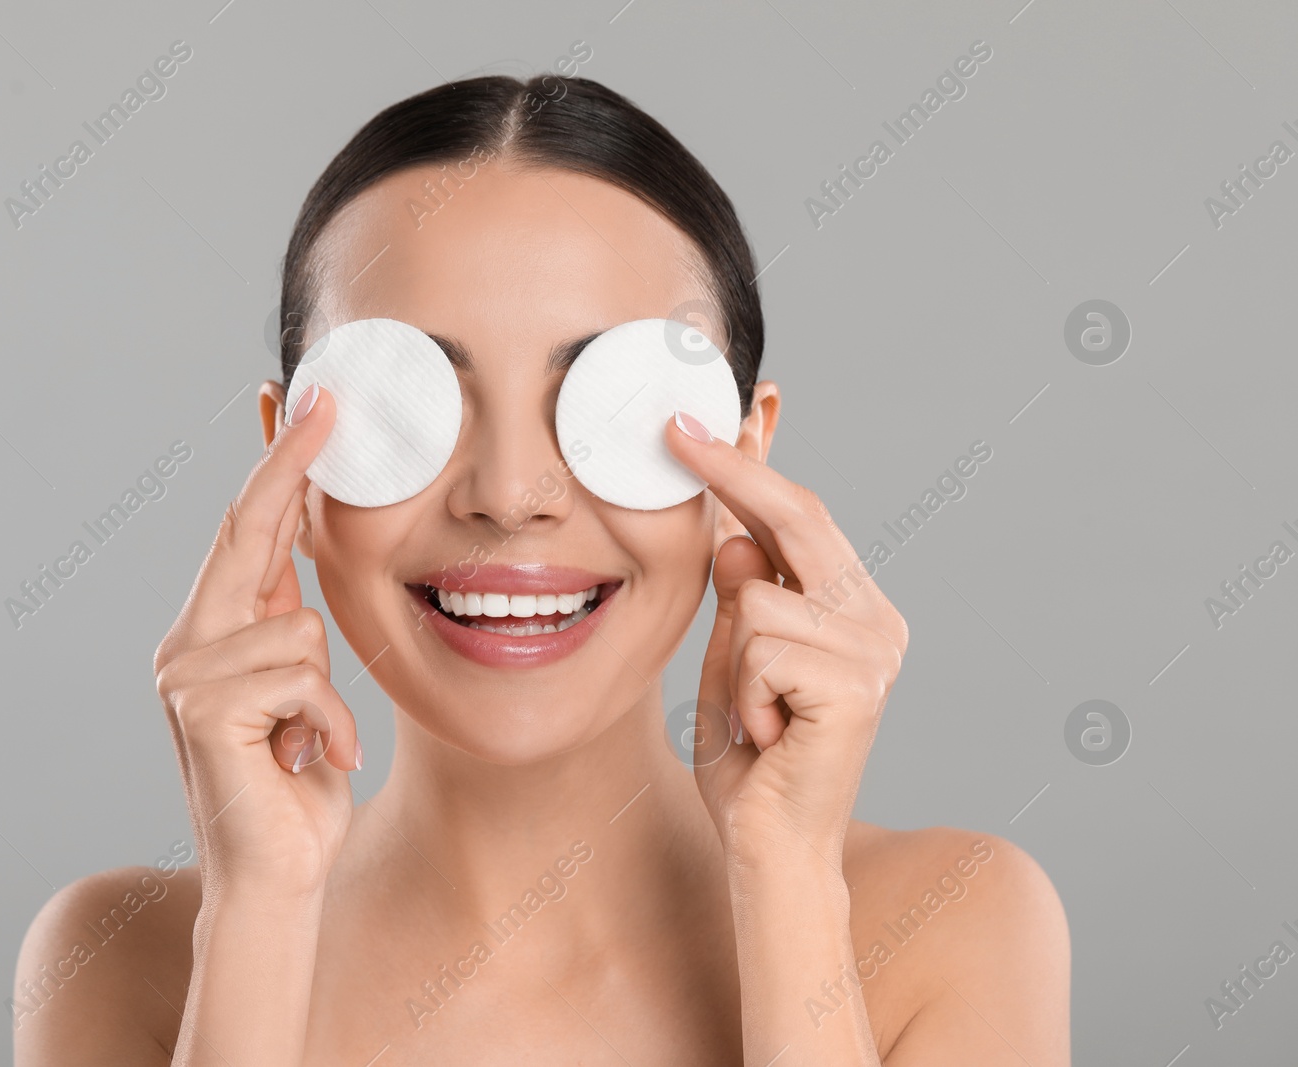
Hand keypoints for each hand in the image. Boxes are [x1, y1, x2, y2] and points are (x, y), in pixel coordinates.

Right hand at [153, 383, 359, 899]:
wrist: (276, 875)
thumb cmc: (296, 783)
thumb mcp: (303, 689)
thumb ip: (287, 626)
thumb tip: (296, 557)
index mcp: (215, 630)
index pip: (248, 531)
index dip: (278, 464)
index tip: (306, 402)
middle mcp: (187, 642)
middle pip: (247, 534)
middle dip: (291, 466)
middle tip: (328, 401)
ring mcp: (186, 674)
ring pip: (298, 626)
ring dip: (327, 690)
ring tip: (311, 739)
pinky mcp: (201, 710)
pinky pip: (301, 678)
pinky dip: (327, 723)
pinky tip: (314, 760)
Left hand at [666, 413, 907, 867]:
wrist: (769, 849)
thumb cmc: (750, 763)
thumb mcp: (732, 662)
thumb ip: (743, 600)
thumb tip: (736, 534)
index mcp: (852, 611)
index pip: (801, 518)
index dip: (758, 464)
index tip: (726, 412)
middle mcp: (877, 622)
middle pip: (799, 519)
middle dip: (730, 473)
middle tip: (673, 432)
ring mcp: (875, 651)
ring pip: (760, 596)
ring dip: (734, 663)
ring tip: (756, 717)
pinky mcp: (858, 684)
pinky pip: (761, 647)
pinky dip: (743, 695)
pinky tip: (768, 736)